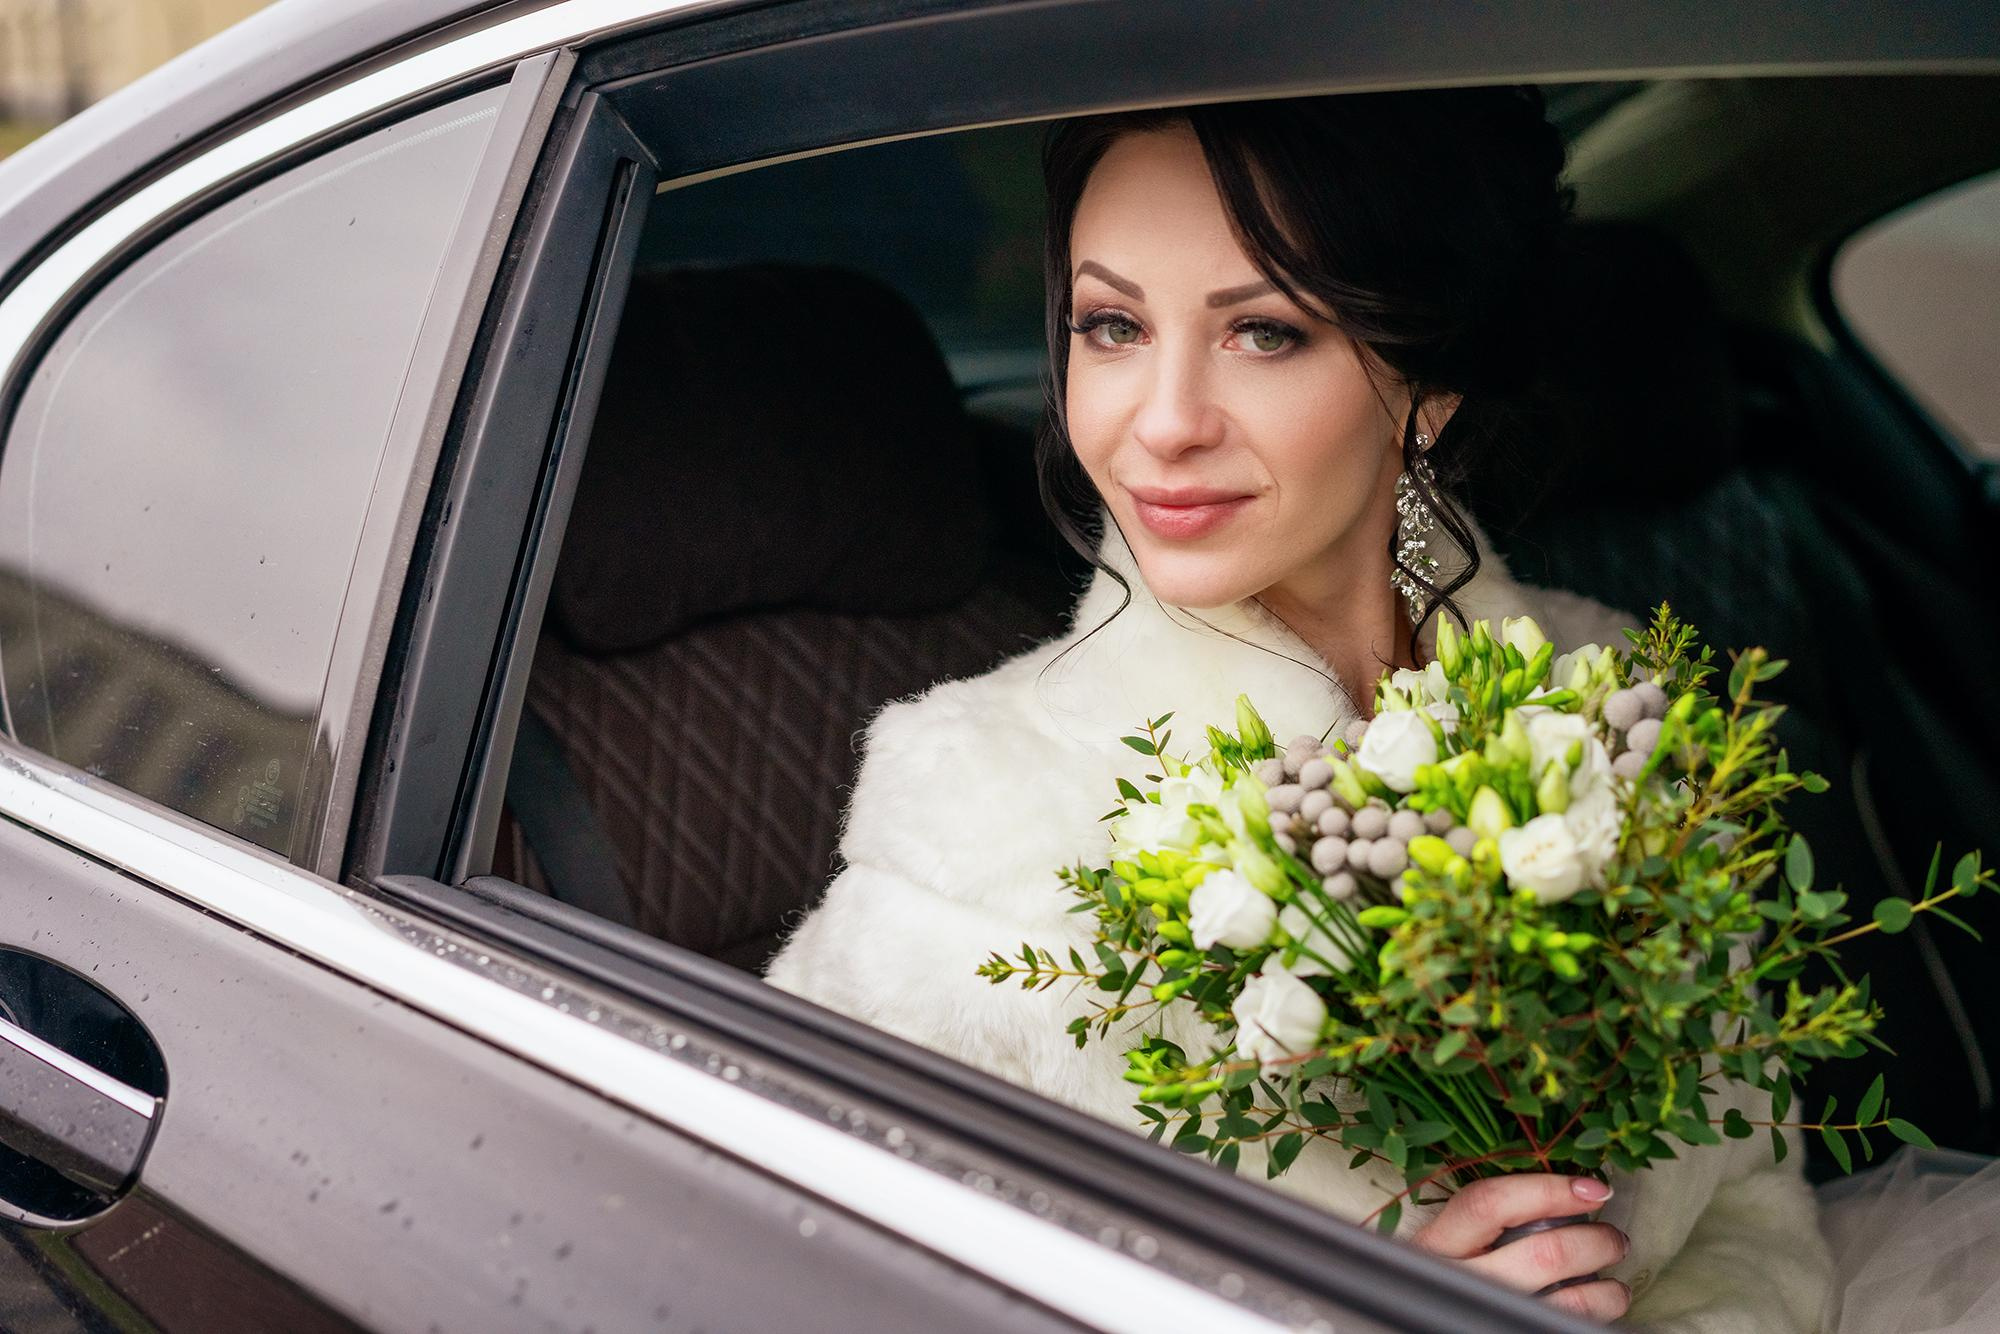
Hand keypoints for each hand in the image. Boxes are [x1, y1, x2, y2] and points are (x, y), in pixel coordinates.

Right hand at [1411, 1173, 1630, 1323]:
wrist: (1434, 1327)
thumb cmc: (1456, 1275)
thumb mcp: (1453, 1243)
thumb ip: (1488, 1219)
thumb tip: (1566, 1189)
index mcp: (1439, 1244)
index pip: (1489, 1203)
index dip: (1547, 1190)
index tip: (1592, 1189)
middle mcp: (1462, 1282)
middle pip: (1543, 1254)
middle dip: (1595, 1240)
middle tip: (1613, 1237)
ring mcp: (1490, 1313)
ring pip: (1568, 1299)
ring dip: (1606, 1286)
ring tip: (1614, 1274)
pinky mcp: (1514, 1331)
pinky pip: (1570, 1321)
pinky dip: (1601, 1308)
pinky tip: (1605, 1299)